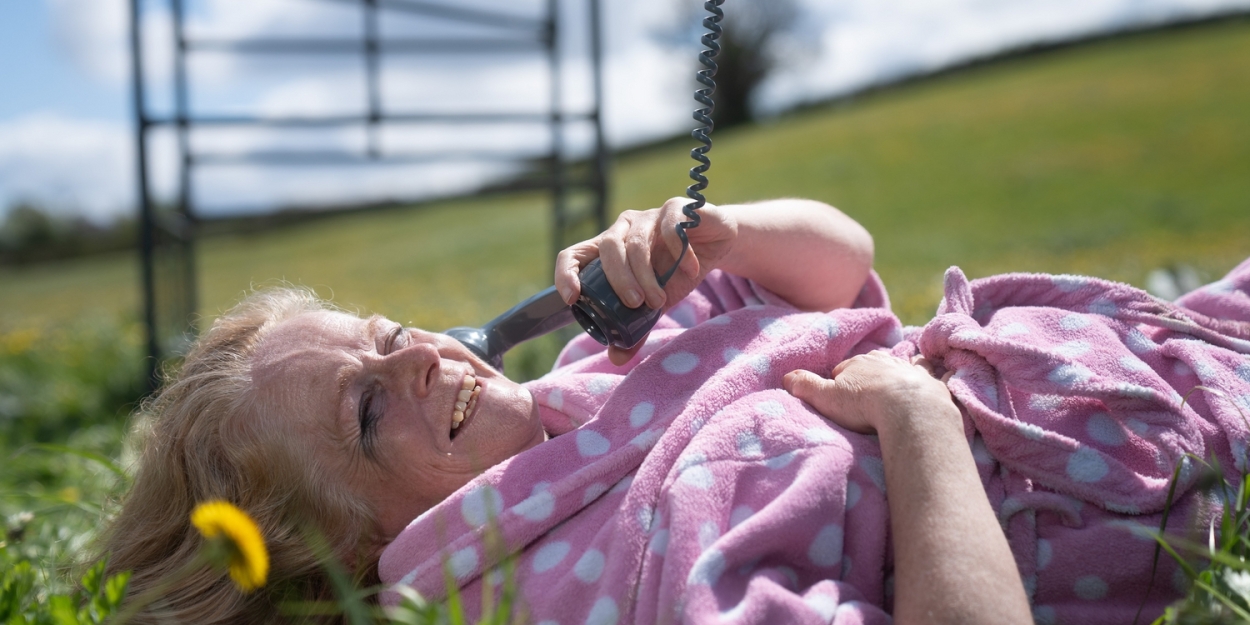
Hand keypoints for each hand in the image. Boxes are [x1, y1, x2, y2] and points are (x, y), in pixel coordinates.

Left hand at [555, 197, 737, 363]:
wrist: (716, 245)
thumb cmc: (677, 272)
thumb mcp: (656, 303)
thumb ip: (637, 327)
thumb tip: (616, 358)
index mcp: (607, 249)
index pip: (574, 255)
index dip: (566, 274)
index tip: (572, 299)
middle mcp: (622, 228)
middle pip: (608, 248)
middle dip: (618, 280)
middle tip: (635, 304)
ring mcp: (647, 216)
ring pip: (636, 242)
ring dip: (645, 274)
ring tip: (658, 299)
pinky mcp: (675, 208)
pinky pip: (670, 228)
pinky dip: (678, 253)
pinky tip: (688, 270)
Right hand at [783, 352, 956, 434]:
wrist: (909, 410)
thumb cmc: (865, 404)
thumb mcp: (827, 398)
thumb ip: (806, 386)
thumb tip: (786, 377)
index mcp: (858, 363)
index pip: (844, 369)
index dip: (840, 382)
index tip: (840, 397)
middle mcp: (885, 361)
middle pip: (873, 365)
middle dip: (869, 375)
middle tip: (867, 394)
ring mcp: (910, 370)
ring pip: (902, 365)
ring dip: (899, 372)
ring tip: (897, 384)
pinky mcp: (931, 383)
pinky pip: (931, 373)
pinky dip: (931, 375)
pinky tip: (933, 378)